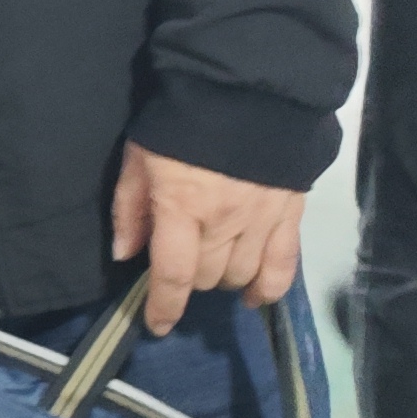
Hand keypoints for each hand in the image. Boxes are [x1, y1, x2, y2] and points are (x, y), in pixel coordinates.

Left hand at [108, 142, 307, 335]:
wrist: (246, 92)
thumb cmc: (180, 124)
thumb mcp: (139, 158)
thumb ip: (131, 209)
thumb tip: (125, 255)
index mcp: (182, 209)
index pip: (173, 275)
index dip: (164, 307)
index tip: (157, 325)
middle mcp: (224, 223)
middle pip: (208, 278)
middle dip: (190, 282)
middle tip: (182, 267)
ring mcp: (262, 221)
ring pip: (243, 275)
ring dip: (224, 281)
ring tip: (213, 271)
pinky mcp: (291, 214)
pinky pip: (285, 265)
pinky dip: (270, 287)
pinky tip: (255, 296)